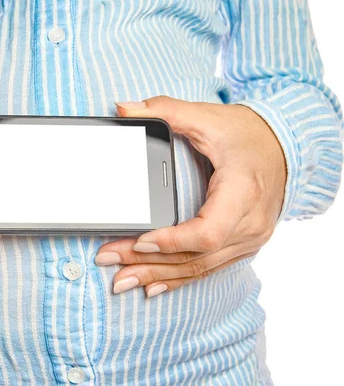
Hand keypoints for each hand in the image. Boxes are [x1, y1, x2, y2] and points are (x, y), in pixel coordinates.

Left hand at [96, 96, 286, 296]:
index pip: (207, 232)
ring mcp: (248, 240)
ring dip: (157, 275)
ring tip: (121, 281)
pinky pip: (208, 268)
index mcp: (242, 193)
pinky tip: (152, 286)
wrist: (286, 147)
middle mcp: (249, 224)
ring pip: (198, 267)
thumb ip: (165, 111)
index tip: (138, 241)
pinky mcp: (242, 245)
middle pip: (194, 256)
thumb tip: (122, 109)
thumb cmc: (248, 134)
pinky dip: (178, 278)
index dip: (171, 241)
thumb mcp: (207, 117)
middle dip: (148, 262)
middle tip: (109, 261)